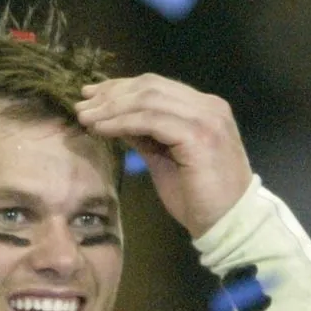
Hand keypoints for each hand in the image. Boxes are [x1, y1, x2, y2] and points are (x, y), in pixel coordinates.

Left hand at [76, 73, 253, 237]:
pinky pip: (151, 120)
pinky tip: (102, 130)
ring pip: (148, 99)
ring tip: (85, 118)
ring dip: (111, 108)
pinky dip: (122, 122)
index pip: (156, 86)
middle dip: (111, 94)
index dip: (120, 88)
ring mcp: (206, 118)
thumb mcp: (164, 160)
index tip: (91, 96)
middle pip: (150, 86)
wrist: (228, 224)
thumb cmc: (198, 199)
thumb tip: (114, 120)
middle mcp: (208, 106)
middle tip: (82, 105)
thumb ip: (145, 136)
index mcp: (204, 108)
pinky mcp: (199, 136)